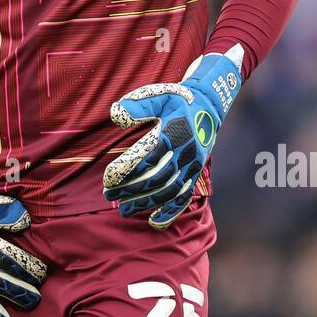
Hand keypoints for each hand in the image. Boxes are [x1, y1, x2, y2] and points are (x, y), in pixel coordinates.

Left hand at [103, 47, 243, 229]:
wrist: (208, 105)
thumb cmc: (176, 99)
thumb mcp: (158, 94)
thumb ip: (137, 104)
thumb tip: (116, 116)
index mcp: (173, 132)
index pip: (147, 157)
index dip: (127, 170)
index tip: (107, 178)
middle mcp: (185, 151)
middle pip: (156, 177)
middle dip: (130, 189)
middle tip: (107, 194)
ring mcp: (192, 165)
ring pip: (168, 191)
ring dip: (145, 203)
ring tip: (123, 210)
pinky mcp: (195, 173)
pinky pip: (185, 196)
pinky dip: (171, 211)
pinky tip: (154, 222)